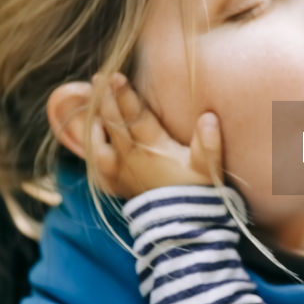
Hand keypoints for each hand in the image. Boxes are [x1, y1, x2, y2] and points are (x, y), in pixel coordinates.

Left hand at [89, 73, 223, 198]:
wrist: (183, 227)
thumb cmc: (197, 193)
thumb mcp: (208, 169)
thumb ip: (209, 143)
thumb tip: (208, 116)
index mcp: (153, 148)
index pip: (135, 115)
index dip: (125, 95)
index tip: (116, 77)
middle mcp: (132, 158)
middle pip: (115, 123)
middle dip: (107, 99)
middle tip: (100, 78)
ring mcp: (121, 173)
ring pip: (101, 142)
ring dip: (96, 122)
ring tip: (93, 107)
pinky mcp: (118, 186)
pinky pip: (98, 166)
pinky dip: (94, 150)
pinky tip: (94, 140)